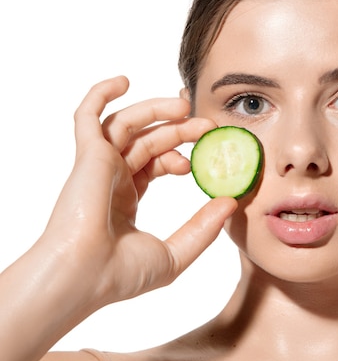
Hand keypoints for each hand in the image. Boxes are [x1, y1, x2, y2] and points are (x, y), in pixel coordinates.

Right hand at [42, 76, 236, 305]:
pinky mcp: (87, 156)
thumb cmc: (120, 275)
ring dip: (156, 111)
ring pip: (126, 124)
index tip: (203, 159)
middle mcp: (110, 178)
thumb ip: (203, 228)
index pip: (155, 163)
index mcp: (125, 198)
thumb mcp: (175, 254)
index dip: (180, 154)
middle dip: (179, 129)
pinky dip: (101, 94)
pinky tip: (125, 81)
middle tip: (206, 126)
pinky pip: (87, 115)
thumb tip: (231, 203)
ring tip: (185, 107)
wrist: (84, 278)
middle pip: (147, 140)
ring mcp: (97, 166)